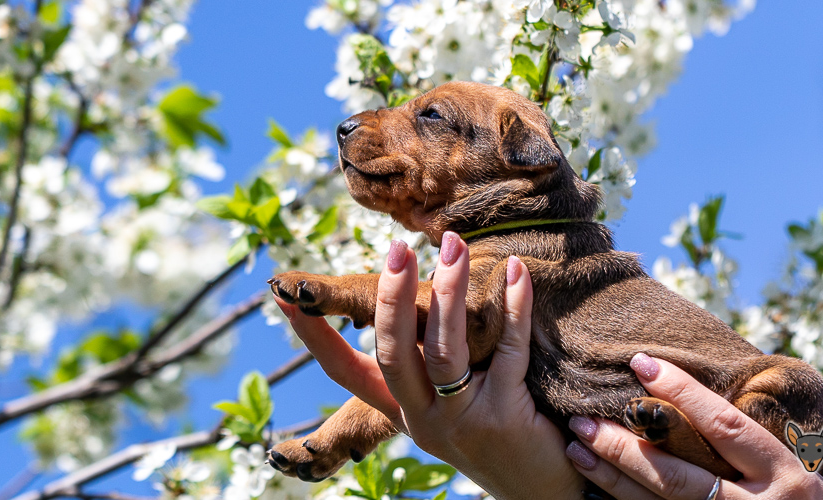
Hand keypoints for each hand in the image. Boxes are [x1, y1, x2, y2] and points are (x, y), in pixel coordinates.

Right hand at [277, 233, 582, 499]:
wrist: (538, 491)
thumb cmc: (494, 435)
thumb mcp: (444, 406)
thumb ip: (423, 366)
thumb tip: (402, 302)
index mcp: (401, 412)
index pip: (344, 373)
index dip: (313, 337)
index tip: (283, 297)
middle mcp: (423, 420)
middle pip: (393, 355)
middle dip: (391, 298)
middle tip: (398, 249)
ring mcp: (463, 421)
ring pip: (446, 351)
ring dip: (450, 291)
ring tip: (454, 245)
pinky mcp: (506, 417)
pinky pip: (509, 352)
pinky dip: (514, 308)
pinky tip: (517, 272)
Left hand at [565, 354, 822, 499]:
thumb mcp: (822, 473)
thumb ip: (784, 440)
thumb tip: (747, 394)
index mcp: (787, 474)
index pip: (723, 426)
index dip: (681, 393)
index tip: (641, 363)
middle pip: (677, 474)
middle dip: (624, 445)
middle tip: (580, 418)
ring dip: (615, 478)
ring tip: (577, 448)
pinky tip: (594, 493)